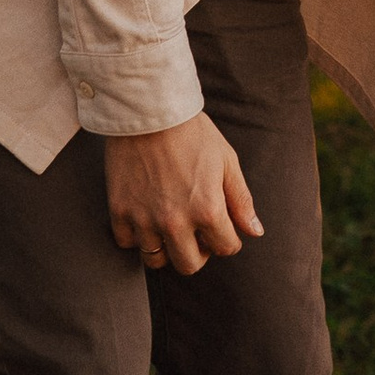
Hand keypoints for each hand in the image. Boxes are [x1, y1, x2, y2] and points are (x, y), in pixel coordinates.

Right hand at [104, 115, 262, 274]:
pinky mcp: (119, 210)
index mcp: (207, 210)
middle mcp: (175, 221)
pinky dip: (137, 236)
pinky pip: (128, 243)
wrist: (149, 110)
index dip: (229, 239)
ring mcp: (144, 219)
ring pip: (156, 260)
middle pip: (190, 265)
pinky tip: (146, 217)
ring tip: (171, 227)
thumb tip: (255, 232)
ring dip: (167, 248)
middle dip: (199, 253)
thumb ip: (241, 200)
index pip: (226, 248)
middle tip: (197, 233)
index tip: (222, 228)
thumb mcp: (226, 161)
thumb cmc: (192, 132)